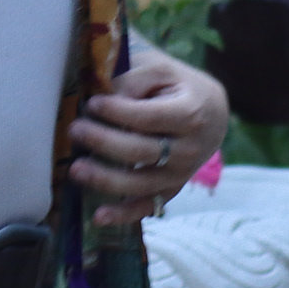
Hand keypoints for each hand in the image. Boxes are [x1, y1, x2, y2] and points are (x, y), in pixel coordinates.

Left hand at [69, 46, 230, 227]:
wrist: (213, 113)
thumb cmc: (178, 87)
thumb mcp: (161, 70)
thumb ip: (132, 80)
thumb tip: (101, 98)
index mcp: (190, 113)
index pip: (148, 117)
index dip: (117, 112)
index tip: (92, 103)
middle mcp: (189, 148)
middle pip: (140, 151)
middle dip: (103, 141)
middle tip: (75, 130)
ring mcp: (181, 173)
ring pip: (140, 183)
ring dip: (105, 179)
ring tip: (76, 169)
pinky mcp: (171, 189)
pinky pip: (148, 206)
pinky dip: (123, 214)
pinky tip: (98, 217)